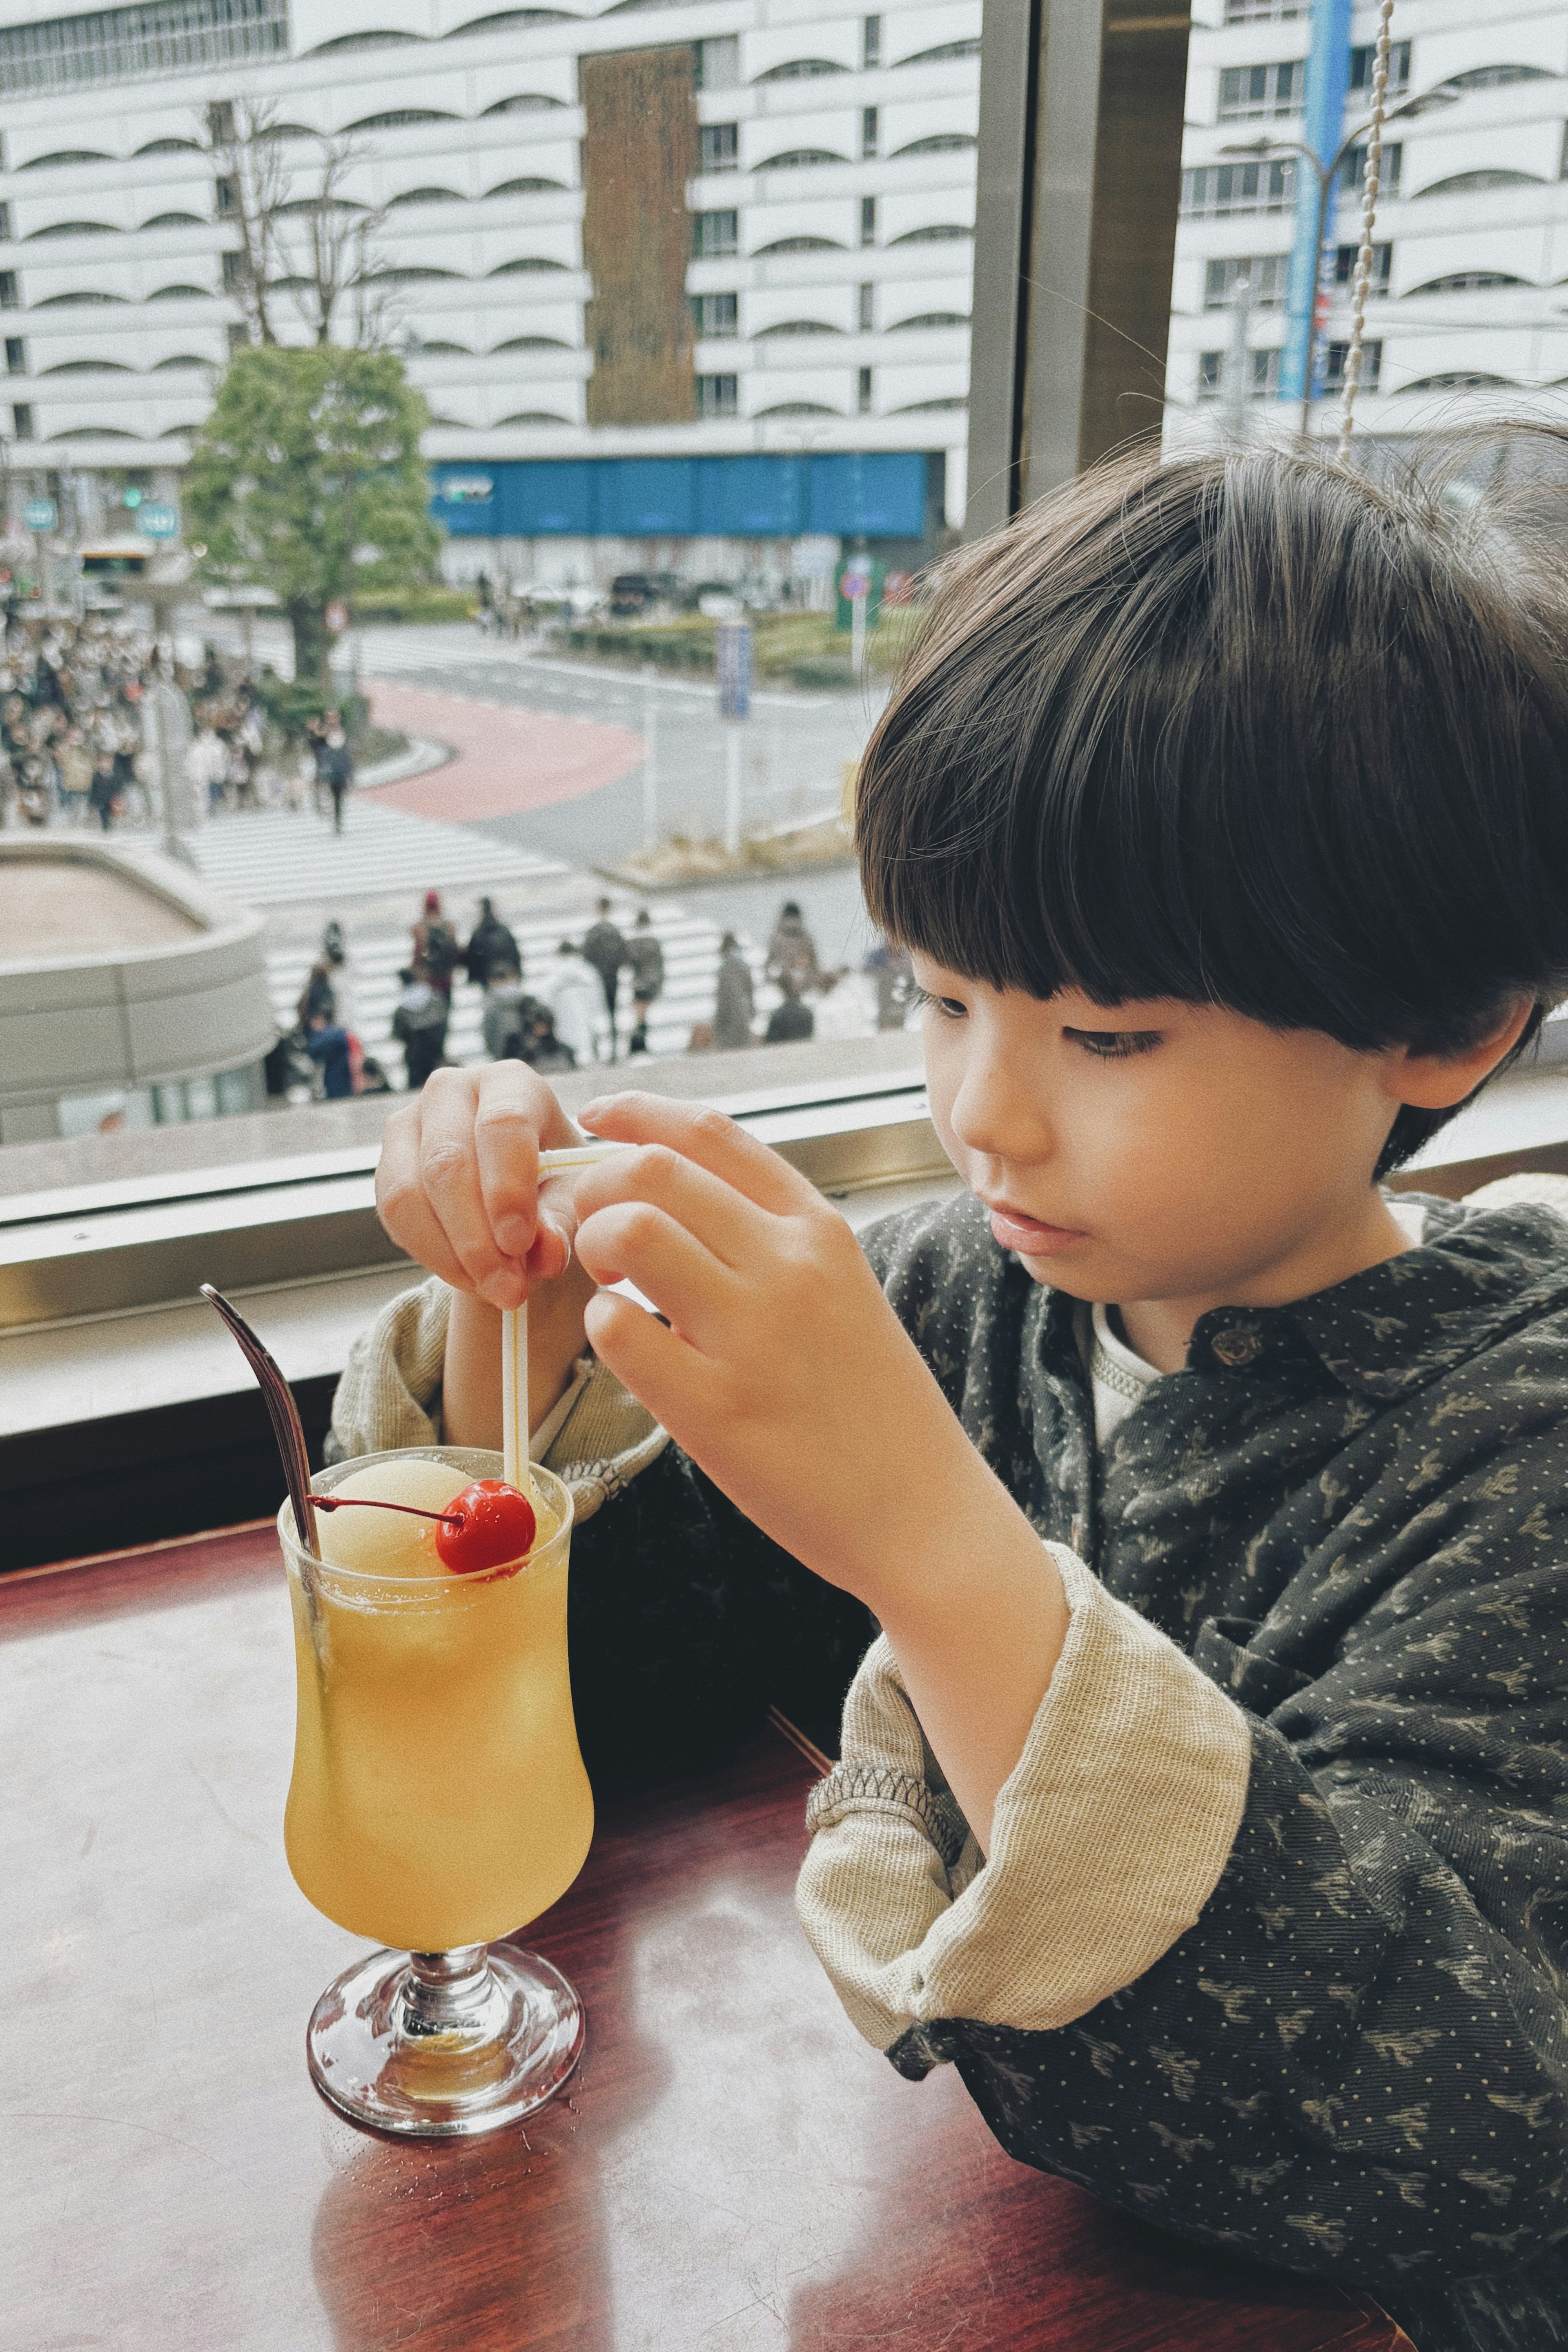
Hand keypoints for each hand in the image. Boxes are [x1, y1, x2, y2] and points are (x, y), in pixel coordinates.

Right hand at [376, 1062, 584, 1310]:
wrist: (517, 1199)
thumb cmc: (554, 1187)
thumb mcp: (572, 1204)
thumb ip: (562, 1225)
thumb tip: (544, 1250)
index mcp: (512, 1084)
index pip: (503, 1124)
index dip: (507, 1189)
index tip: (520, 1245)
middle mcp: (454, 1090)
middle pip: (449, 1162)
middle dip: (477, 1238)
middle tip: (509, 1288)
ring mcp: (410, 1122)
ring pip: (410, 1192)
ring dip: (451, 1254)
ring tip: (493, 1290)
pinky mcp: (386, 1161)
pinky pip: (393, 1214)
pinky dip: (429, 1254)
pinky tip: (466, 1276)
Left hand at [571, 1093, 1068, 1843]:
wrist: (924, 1513)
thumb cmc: (871, 1406)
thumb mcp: (842, 1290)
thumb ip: (770, 1239)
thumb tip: (672, 1194)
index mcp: (819, 1230)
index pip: (709, 1131)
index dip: (635, 1112)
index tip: (596, 1119)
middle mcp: (789, 1266)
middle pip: (652, 1169)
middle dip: (596, 1187)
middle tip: (592, 1233)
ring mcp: (753, 1335)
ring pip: (629, 1231)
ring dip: (592, 1249)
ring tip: (608, 1288)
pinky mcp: (715, 1410)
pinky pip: (616, 1331)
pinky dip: (600, 1329)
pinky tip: (628, 1348)